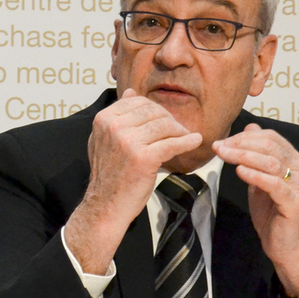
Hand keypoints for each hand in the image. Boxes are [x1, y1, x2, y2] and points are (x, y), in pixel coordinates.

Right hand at [64, 89, 203, 273]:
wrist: (106, 205)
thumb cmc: (110, 174)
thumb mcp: (105, 140)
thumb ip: (117, 117)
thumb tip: (131, 93)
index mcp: (103, 119)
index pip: (137, 102)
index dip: (155, 110)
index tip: (164, 121)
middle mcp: (113, 126)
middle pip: (153, 111)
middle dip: (169, 119)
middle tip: (178, 131)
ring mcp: (127, 141)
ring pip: (165, 126)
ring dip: (179, 131)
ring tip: (185, 138)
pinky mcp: (143, 157)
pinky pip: (173, 143)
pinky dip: (187, 142)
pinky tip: (194, 141)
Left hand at [212, 124, 298, 297]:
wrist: (285, 246)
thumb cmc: (272, 213)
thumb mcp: (260, 180)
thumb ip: (256, 156)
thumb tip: (249, 127)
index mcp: (294, 161)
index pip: (271, 137)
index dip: (244, 136)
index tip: (222, 142)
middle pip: (270, 147)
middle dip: (240, 144)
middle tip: (218, 147)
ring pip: (272, 162)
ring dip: (244, 156)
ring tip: (223, 155)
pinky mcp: (296, 203)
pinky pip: (275, 184)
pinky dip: (256, 175)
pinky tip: (239, 171)